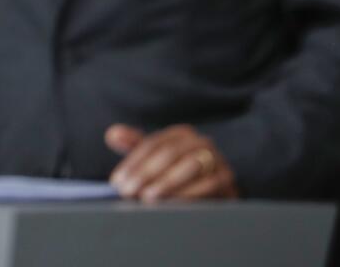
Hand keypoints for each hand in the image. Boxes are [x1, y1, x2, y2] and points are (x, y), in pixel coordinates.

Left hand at [106, 123, 237, 200]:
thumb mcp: (156, 159)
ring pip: (189, 167)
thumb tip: (112, 134)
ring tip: (147, 199)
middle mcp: (200, 142)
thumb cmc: (178, 174)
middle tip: (129, 192)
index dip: (133, 162)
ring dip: (167, 184)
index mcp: (181, 134)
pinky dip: (189, 195)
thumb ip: (133, 145)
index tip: (117, 182)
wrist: (217, 195)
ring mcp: (217, 160)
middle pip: (170, 153)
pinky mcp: (227, 179)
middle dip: (146, 174)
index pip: (153, 144)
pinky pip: (208, 185)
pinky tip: (173, 206)